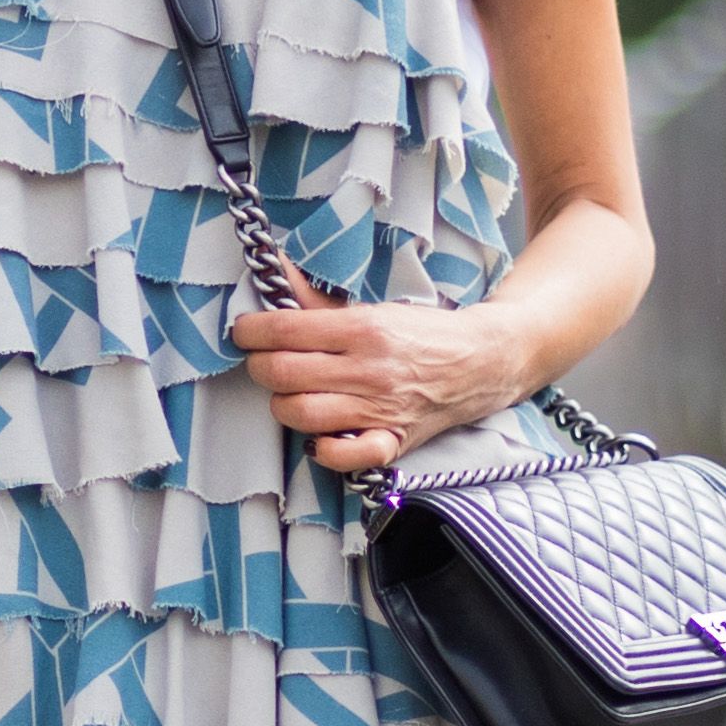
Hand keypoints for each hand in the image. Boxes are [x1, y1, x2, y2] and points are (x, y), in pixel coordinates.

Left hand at [234, 298, 534, 478]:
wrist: (481, 361)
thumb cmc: (422, 333)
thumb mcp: (373, 308)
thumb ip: (317, 300)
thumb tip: (275, 269)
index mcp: (363, 328)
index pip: (284, 330)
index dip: (250, 331)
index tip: (244, 332)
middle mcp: (369, 370)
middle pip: (283, 373)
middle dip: (259, 367)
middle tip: (262, 362)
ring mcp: (380, 409)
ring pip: (301, 414)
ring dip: (283, 405)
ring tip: (290, 394)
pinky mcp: (392, 441)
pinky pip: (346, 456)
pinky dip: (323, 451)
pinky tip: (318, 437)